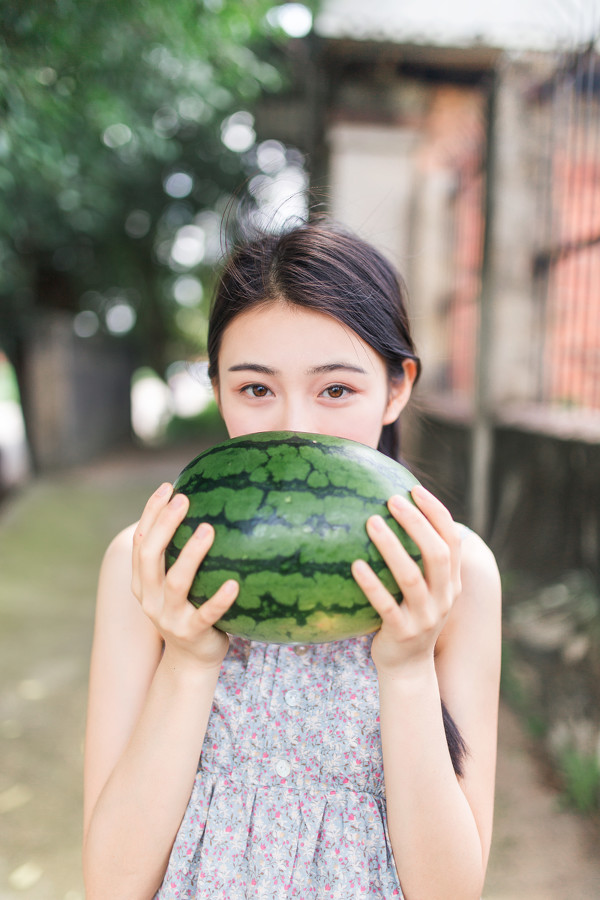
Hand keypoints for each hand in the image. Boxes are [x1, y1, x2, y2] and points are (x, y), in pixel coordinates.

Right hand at [131, 483, 238, 671]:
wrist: (192, 661)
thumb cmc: (190, 609)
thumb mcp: (176, 583)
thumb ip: (179, 554)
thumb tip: (206, 508)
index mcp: (142, 582)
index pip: (141, 541)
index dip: (151, 513)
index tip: (167, 487)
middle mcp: (150, 598)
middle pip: (151, 556)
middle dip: (165, 524)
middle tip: (184, 499)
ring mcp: (170, 618)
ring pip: (176, 582)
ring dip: (191, 554)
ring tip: (208, 529)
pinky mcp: (192, 633)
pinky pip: (207, 614)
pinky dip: (219, 599)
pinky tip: (234, 583)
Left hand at [351, 485, 461, 676]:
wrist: (407, 668)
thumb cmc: (409, 616)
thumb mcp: (424, 589)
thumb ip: (421, 559)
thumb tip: (395, 514)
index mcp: (452, 583)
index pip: (452, 540)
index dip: (436, 513)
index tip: (415, 490)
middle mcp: (444, 598)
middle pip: (436, 554)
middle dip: (416, 524)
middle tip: (392, 500)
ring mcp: (425, 617)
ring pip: (411, 577)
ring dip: (391, 547)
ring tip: (372, 522)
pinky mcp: (402, 633)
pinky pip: (386, 606)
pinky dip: (372, 584)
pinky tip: (355, 565)